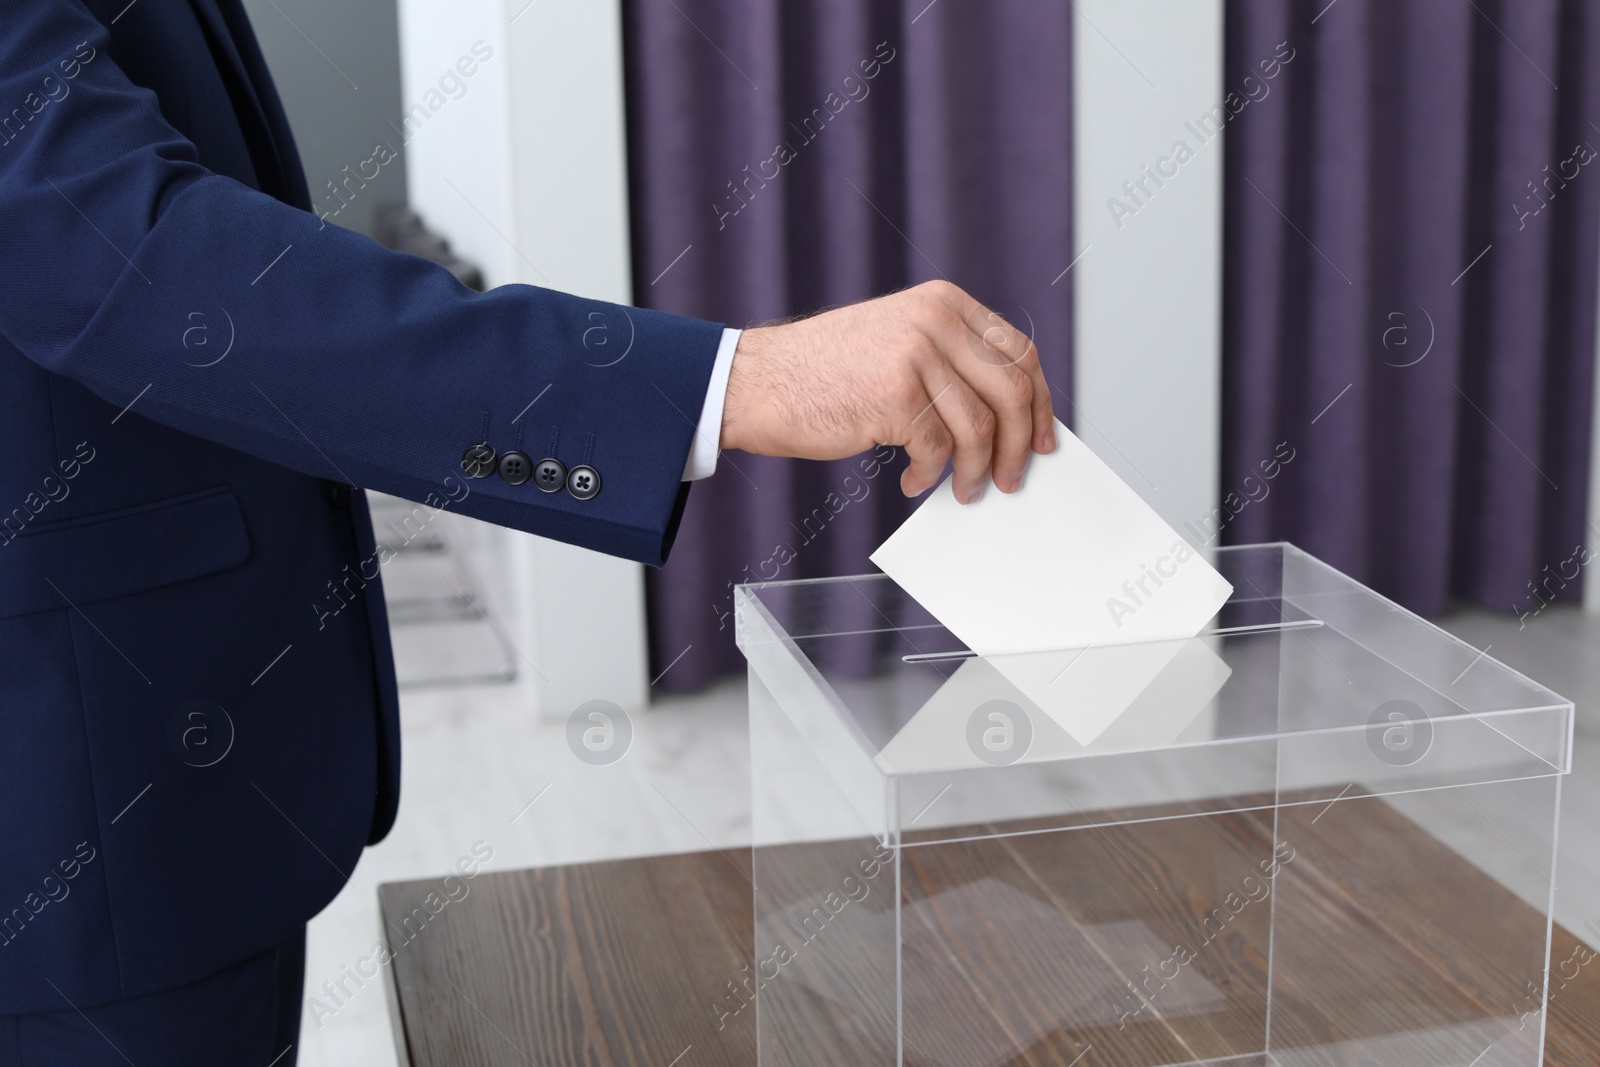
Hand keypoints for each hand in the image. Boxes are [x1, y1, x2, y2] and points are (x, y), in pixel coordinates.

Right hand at [719, 280, 1055, 501]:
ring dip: (979, 470)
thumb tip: (1004, 415)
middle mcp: (935, 321)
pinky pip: (939, 450)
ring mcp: (916, 356)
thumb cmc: (823, 370)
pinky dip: (933, 475)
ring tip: (966, 490)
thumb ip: (949, 360)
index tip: (1043, 436)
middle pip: (1013, 389)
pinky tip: (915, 480)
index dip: (1040, 400)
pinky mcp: (895, 397)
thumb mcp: (897, 340)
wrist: (757, 380)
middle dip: (1021, 443)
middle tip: (1014, 476)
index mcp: (943, 303)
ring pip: (981, 427)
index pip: (1020, 351)